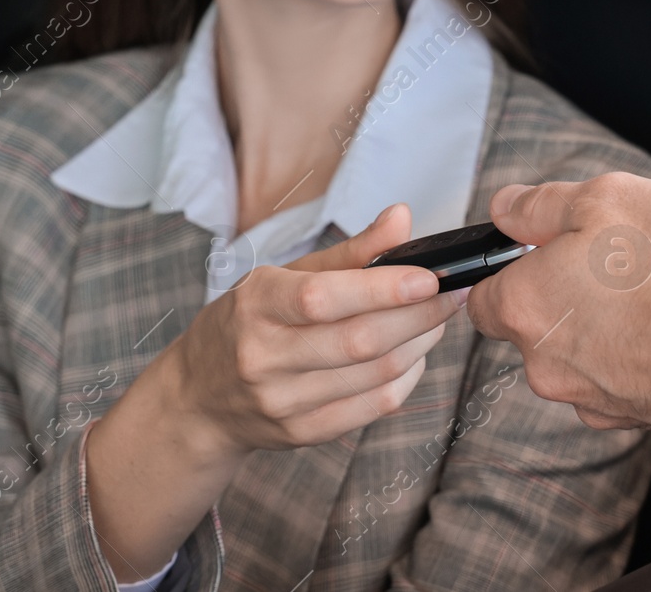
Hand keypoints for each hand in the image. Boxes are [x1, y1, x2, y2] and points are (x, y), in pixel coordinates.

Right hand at [87, 203, 458, 579]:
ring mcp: (283, 401)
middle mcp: (264, 356)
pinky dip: (406, 378)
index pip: (324, 298)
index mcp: (257, 305)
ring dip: (420, 344)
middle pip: (359, 341)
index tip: (430, 275)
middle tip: (452, 293)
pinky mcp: (303, 433)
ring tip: (437, 319)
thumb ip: (349, 252)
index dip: (383, 288)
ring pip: (374, 375)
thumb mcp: (282, 275)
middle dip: (419, 316)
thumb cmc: (248, 323)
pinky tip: (415, 355)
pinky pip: (373, 407)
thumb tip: (403, 218)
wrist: (198, 398)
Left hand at [466, 173, 650, 430]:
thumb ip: (541, 205)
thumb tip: (505, 208)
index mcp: (526, 306)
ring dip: (600, 325)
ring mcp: (589, 398)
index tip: (541, 250)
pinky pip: (615, 378)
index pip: (480, 296)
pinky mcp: (632, 419)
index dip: (508, 268)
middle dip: (562, 294)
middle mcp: (545, 364)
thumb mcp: (607, 198)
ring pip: (576, 354)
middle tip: (614, 260)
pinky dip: (633, 355)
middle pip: (532, 325)